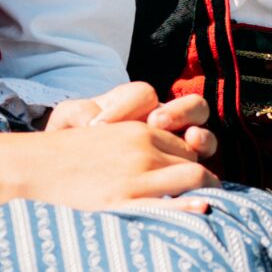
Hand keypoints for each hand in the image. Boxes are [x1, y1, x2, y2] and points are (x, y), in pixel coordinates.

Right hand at [10, 118, 214, 213]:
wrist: (31, 167)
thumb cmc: (63, 151)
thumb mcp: (101, 130)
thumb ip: (130, 135)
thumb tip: (156, 138)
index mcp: (139, 131)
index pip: (186, 146)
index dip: (190, 163)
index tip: (192, 182)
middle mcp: (143, 149)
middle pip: (194, 162)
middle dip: (201, 180)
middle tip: (203, 199)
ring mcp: (135, 175)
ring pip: (194, 177)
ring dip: (203, 192)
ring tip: (203, 210)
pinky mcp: (123, 202)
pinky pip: (169, 205)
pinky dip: (190, 208)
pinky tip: (202, 213)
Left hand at [48, 83, 218, 160]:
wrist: (69, 172)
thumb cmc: (73, 142)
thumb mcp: (68, 123)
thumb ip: (76, 114)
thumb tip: (92, 121)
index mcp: (135, 104)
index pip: (142, 94)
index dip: (126, 107)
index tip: (99, 126)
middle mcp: (165, 122)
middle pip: (191, 106)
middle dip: (179, 112)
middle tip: (157, 123)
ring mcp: (178, 147)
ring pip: (204, 133)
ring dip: (201, 136)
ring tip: (191, 140)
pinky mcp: (183, 173)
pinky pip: (203, 169)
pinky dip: (202, 169)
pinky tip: (191, 176)